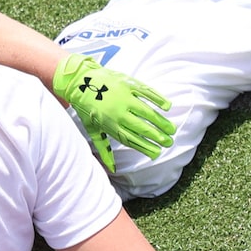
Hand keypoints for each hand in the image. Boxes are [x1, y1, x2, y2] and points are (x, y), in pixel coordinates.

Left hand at [51, 57, 175, 170]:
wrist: (78, 80)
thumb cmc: (86, 107)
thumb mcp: (93, 129)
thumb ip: (104, 149)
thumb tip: (112, 169)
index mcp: (110, 125)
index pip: (132, 139)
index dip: (146, 147)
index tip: (158, 153)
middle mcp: (117, 112)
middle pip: (141, 127)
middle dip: (157, 137)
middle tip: (169, 142)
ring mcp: (123, 97)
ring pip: (146, 112)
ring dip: (160, 122)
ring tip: (171, 130)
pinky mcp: (127, 83)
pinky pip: (146, 92)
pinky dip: (157, 99)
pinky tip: (167, 107)